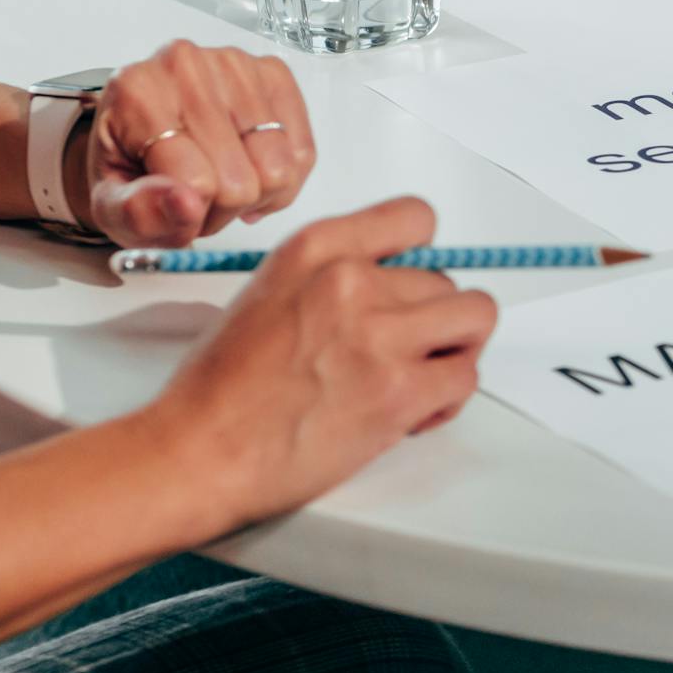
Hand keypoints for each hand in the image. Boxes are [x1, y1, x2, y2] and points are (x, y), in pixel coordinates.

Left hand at [77, 40, 314, 246]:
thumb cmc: (129, 165)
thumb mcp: (111, 206)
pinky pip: (303, 152)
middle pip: (243, 181)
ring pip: (281, 169)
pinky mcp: (272, 73)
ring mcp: (235, 64)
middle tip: (200, 198)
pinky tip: (253, 170)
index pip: (197, 182)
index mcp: (138, 93)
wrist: (142, 132)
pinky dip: (285, 177)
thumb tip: (186, 203)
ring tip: (225, 184)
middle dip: (225, 207)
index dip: (195, 215)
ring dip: (258, 194)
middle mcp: (186, 66)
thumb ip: (139, 213)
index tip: (177, 208)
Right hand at [137, 197, 496, 534]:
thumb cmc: (221, 389)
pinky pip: (466, 377)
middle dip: (434, 321)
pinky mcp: (399, 390)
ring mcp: (379, 335)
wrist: (197, 454)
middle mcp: (351, 281)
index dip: (425, 257)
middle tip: (405, 355)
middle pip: (447, 279)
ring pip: (475, 318)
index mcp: (316, 249)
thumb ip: (335, 278)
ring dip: (455, 352)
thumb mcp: (270, 294)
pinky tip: (412, 414)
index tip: (416, 286)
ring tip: (419, 379)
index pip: (415, 218)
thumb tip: (393, 284)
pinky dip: (448, 399)